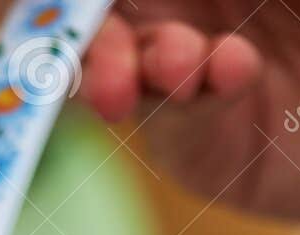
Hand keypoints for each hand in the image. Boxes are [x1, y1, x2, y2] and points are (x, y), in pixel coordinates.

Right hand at [78, 1, 299, 219]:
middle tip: (90, 50)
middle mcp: (188, 5)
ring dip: (118, 69)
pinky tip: (228, 73)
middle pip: (81, 22)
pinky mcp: (222, 154)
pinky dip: (182, 105)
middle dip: (71, 33)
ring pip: (110, 80)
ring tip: (173, 64)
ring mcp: (200, 78)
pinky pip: (170, 133)